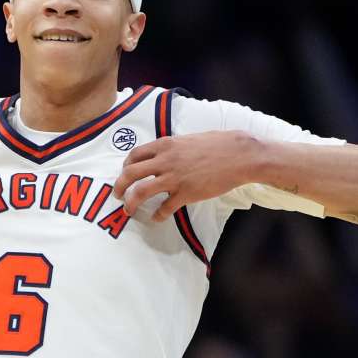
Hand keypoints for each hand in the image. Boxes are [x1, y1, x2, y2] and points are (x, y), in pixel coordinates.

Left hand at [113, 131, 260, 220]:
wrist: (239, 155)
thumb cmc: (218, 144)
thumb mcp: (188, 140)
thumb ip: (173, 148)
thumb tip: (163, 156)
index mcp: (165, 145)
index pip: (134, 155)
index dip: (125, 167)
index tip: (125, 174)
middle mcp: (165, 161)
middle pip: (131, 174)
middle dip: (119, 186)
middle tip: (118, 196)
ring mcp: (174, 178)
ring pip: (141, 192)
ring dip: (131, 203)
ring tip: (129, 210)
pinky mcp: (186, 194)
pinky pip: (165, 208)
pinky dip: (158, 215)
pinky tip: (158, 218)